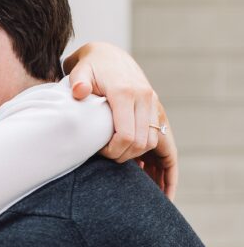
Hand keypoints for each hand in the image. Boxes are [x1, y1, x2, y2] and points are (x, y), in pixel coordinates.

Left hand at [65, 42, 177, 199]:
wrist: (107, 55)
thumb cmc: (89, 68)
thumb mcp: (80, 71)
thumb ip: (78, 81)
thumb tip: (78, 92)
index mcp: (127, 92)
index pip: (127, 134)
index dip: (113, 151)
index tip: (99, 152)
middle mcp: (146, 99)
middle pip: (142, 143)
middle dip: (124, 158)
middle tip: (107, 160)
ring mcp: (154, 105)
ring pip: (155, 144)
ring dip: (146, 164)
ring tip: (139, 189)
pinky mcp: (157, 112)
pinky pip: (168, 146)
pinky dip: (167, 169)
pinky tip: (163, 191)